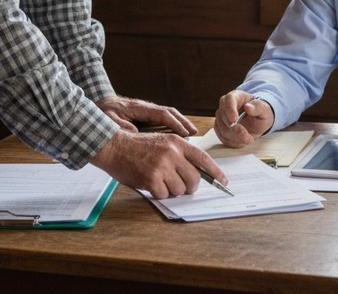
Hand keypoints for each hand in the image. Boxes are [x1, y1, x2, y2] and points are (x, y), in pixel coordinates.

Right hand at [90, 130, 226, 198]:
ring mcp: (162, 166)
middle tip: (181, 187)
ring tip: (159, 181)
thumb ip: (179, 155)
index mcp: (177, 142)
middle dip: (190, 187)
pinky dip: (158, 193)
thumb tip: (196, 174)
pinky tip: (149, 183)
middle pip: (194, 179)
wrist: (114, 146)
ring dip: (172, 190)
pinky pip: (164, 195)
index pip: (203, 158)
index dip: (215, 172)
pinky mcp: (152, 178)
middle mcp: (172, 153)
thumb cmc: (137, 146)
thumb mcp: (162, 142)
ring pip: (180, 189)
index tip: (223, 181)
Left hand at [96, 95, 196, 136]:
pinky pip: (162, 120)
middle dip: (182, 121)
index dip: (174, 123)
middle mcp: (146, 108)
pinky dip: (172, 126)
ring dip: (180, 123)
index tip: (183, 132)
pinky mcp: (145, 116)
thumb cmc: (104, 111)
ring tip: (191, 134)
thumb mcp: (109, 120)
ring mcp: (147, 111)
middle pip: (169, 112)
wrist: (100, 103)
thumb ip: (121, 125)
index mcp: (138, 107)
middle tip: (193, 132)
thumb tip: (132, 131)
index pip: (161, 114)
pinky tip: (177, 135)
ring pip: (168, 115)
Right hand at [212, 90, 273, 147]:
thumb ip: (258, 107)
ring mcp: (221, 117)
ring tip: (249, 138)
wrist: (257, 119)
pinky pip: (223, 138)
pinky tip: (243, 140)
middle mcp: (225, 105)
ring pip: (222, 130)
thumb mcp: (264, 109)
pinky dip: (234, 142)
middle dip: (235, 129)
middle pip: (223, 117)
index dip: (230, 110)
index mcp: (236, 96)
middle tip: (248, 136)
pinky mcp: (220, 128)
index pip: (229, 100)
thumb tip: (248, 107)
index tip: (234, 120)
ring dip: (236, 137)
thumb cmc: (259, 112)